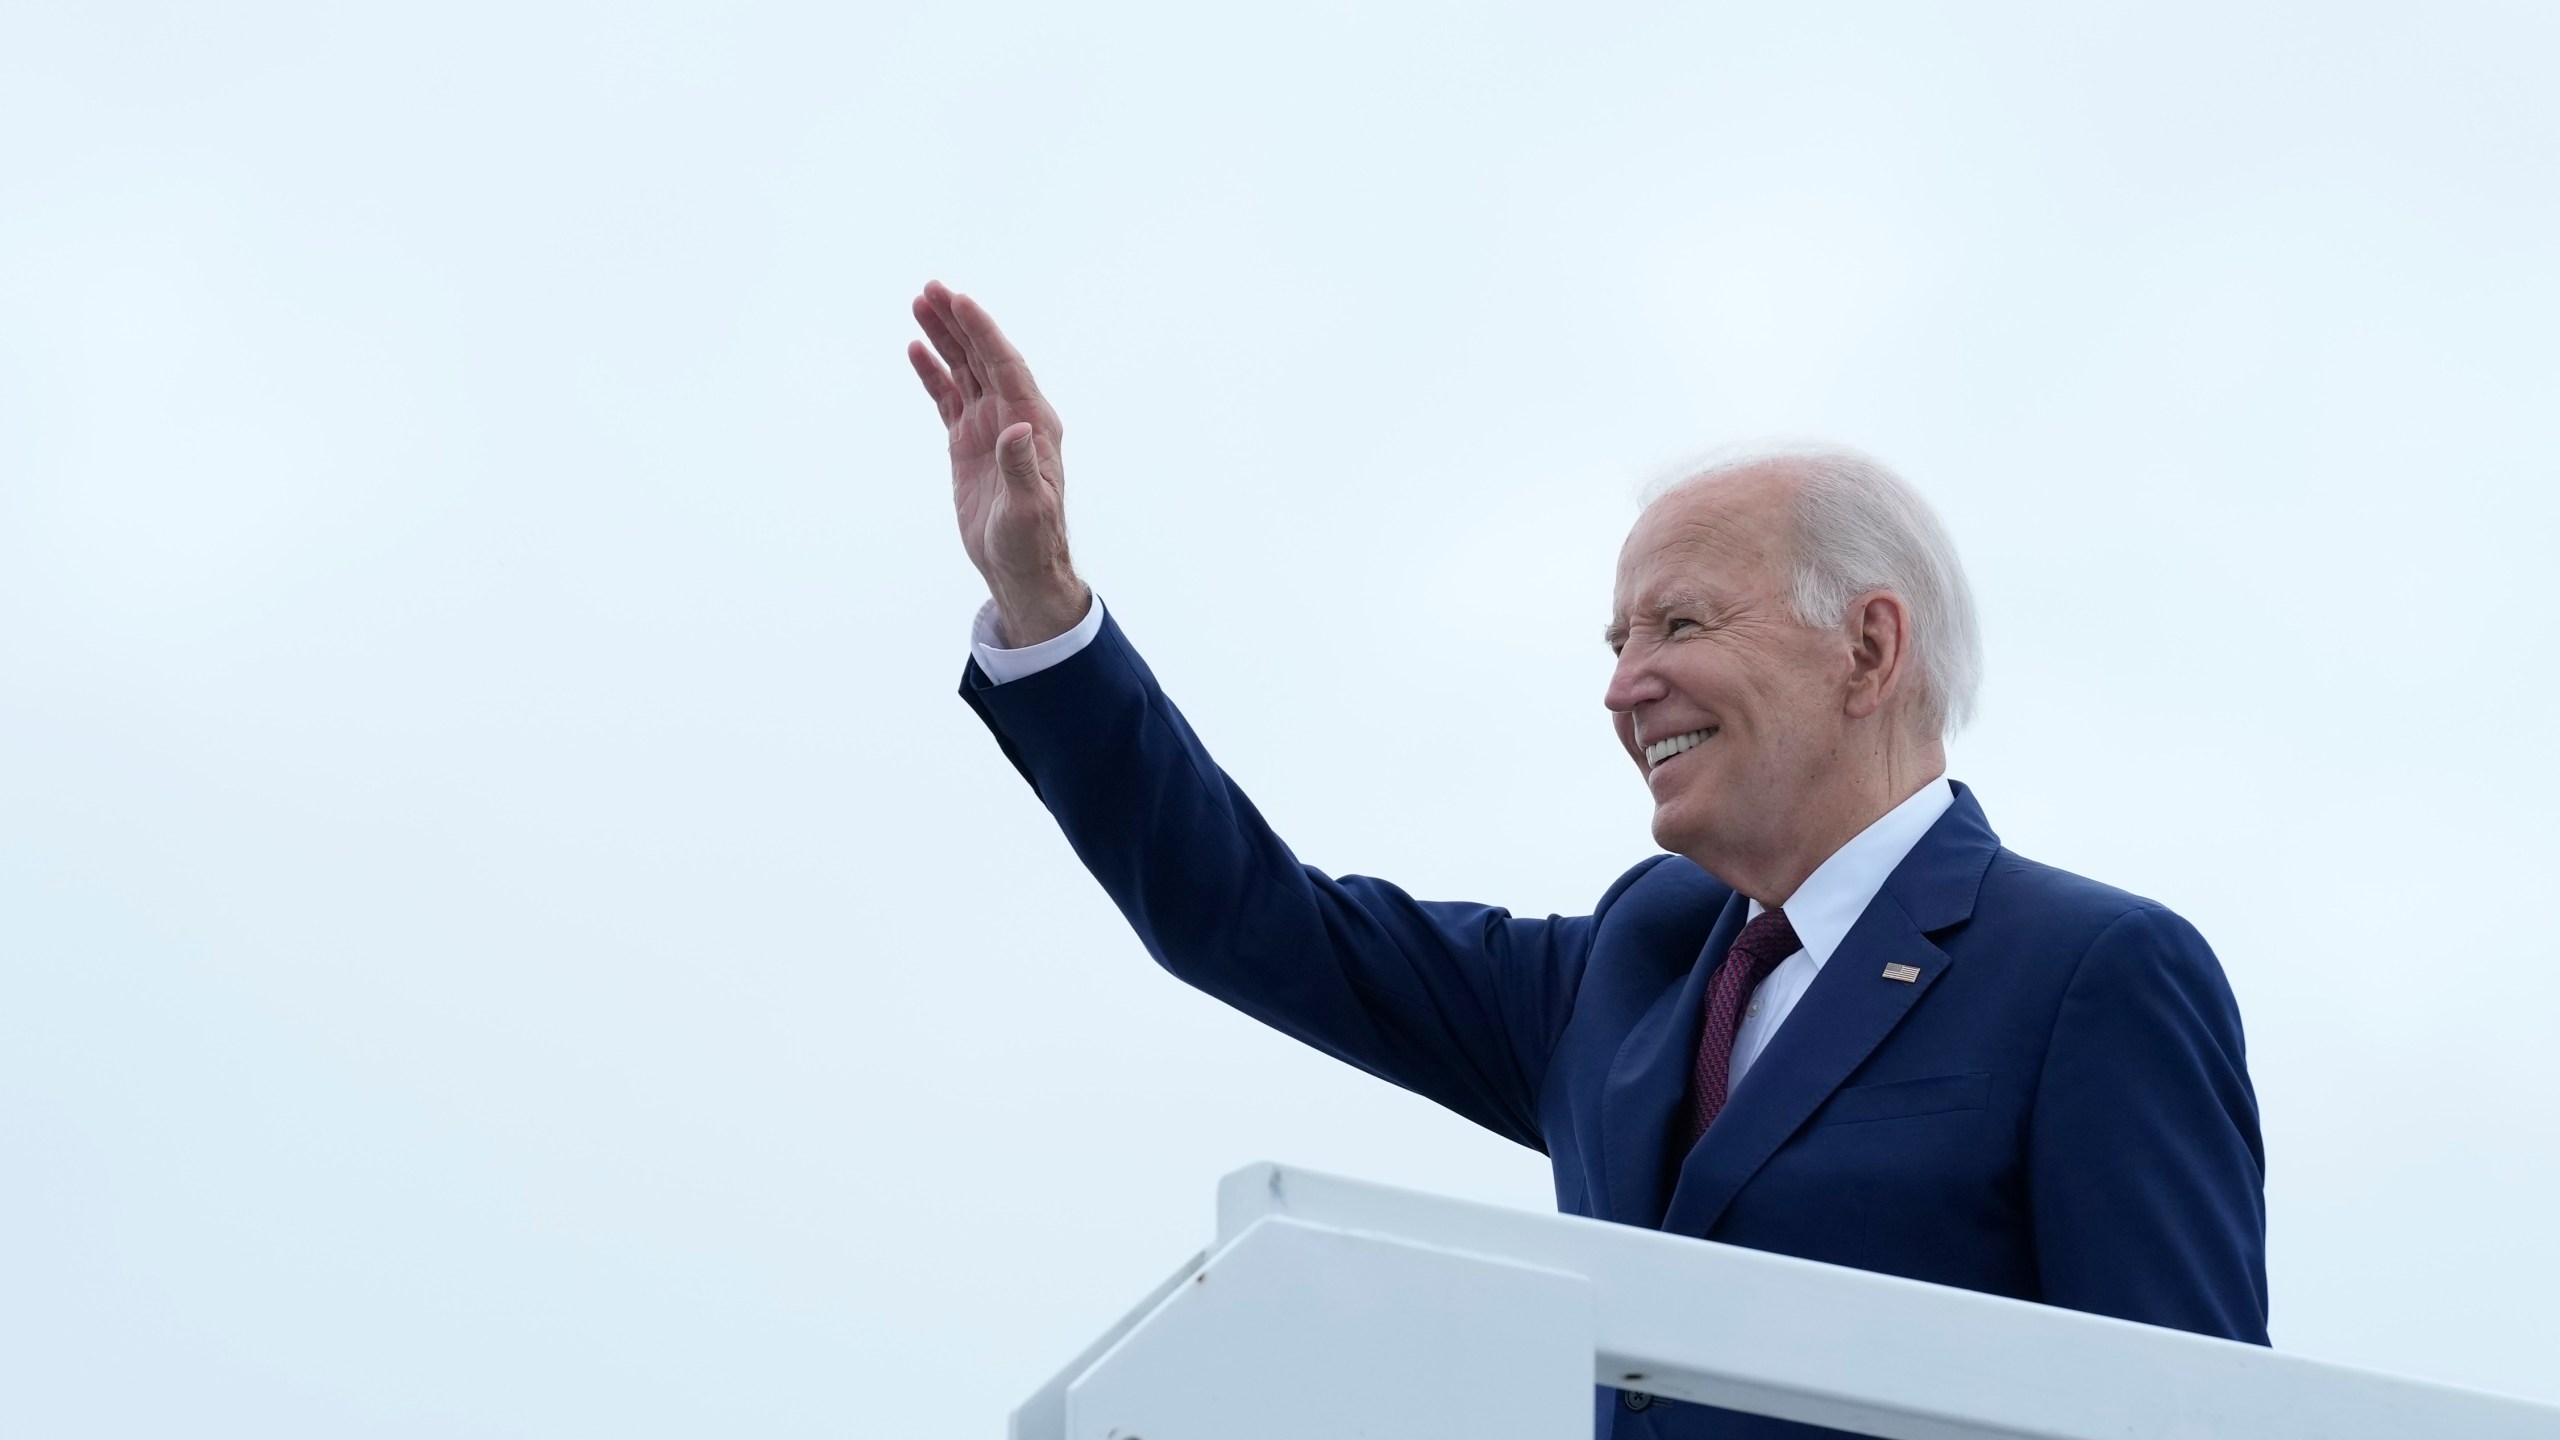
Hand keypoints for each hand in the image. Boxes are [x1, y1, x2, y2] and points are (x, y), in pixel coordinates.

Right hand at [907, 281, 1087, 647]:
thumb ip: (1021, 468)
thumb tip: (1016, 429)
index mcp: (1033, 424)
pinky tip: (915, 349)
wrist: (1019, 566)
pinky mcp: (968, 443)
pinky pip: (948, 397)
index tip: (960, 301)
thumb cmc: (1030, 540)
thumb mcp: (1027, 509)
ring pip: (964, 371)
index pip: (1006, 366)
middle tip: (931, 288)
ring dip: (944, 339)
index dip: (983, 333)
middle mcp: (1013, 416)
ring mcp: (988, 427)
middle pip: (983, 357)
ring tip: (919, 304)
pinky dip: (933, 373)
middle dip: (959, 323)